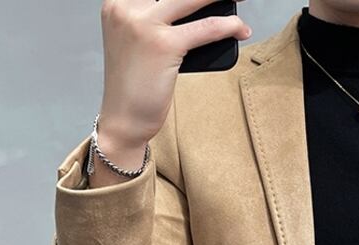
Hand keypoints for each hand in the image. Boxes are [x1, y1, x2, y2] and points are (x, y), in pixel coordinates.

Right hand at [98, 0, 251, 148]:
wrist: (123, 120)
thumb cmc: (136, 85)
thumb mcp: (140, 41)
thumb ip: (161, 20)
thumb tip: (203, 9)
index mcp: (118, 2)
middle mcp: (126, 7)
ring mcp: (143, 24)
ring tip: (239, 1)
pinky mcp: (163, 46)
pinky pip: (205, 28)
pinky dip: (228, 27)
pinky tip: (240, 29)